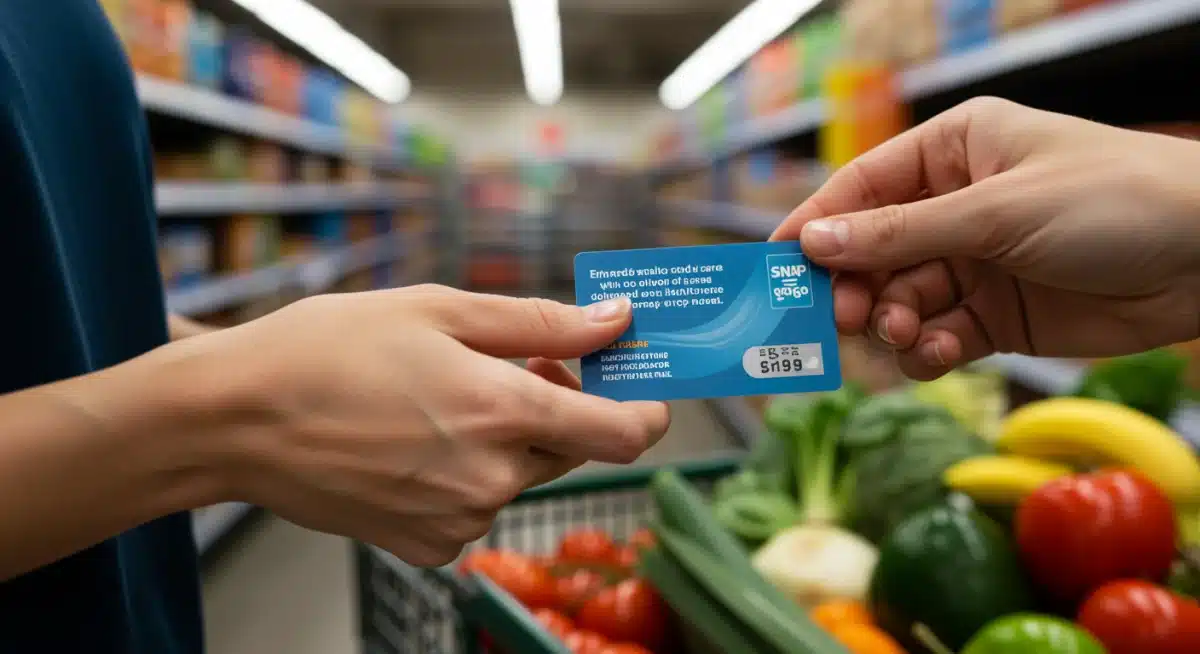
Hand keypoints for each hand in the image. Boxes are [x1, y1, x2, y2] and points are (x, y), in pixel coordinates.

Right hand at [179, 286, 667, 565]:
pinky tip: (412, 443)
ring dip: (505, 439)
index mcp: (505, 412)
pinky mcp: (428, 547)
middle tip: (501, 364)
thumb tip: (618, 319)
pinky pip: (477, 507)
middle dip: (556, 406)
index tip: (641, 385)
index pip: (624, 433)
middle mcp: (493, 479)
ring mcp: (460, 521)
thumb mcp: (439, 310)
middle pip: (569, 447)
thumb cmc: (329, 349)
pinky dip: (465, 474)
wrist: (235, 421)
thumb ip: (541, 323)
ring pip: (520, 475)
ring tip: (436, 398)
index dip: (647, 409)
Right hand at [772, 97, 1199, 379]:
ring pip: (899, 297)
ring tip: (900, 333)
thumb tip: (814, 241)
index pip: (863, 187)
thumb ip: (902, 233)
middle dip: (853, 283)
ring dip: (890, 321)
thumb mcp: (998, 211)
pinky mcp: (997, 315)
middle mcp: (957, 205)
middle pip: (873, 249)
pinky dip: (926, 349)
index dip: (816, 224)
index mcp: (955, 151)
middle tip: (841, 315)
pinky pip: (937, 334)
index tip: (774, 264)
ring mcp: (975, 262)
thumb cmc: (1114, 200)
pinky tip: (935, 352)